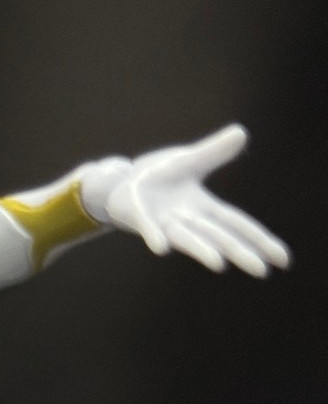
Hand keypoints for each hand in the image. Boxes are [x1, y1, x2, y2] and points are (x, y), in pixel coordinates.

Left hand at [104, 124, 289, 276]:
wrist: (120, 184)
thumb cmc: (157, 178)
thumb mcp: (190, 161)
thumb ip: (214, 152)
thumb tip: (241, 132)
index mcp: (204, 208)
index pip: (238, 224)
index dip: (260, 239)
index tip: (283, 259)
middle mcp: (187, 219)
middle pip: (219, 236)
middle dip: (240, 252)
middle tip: (261, 271)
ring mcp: (164, 222)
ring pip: (188, 238)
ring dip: (202, 251)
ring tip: (219, 264)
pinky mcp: (141, 218)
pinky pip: (150, 229)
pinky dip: (155, 236)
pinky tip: (161, 248)